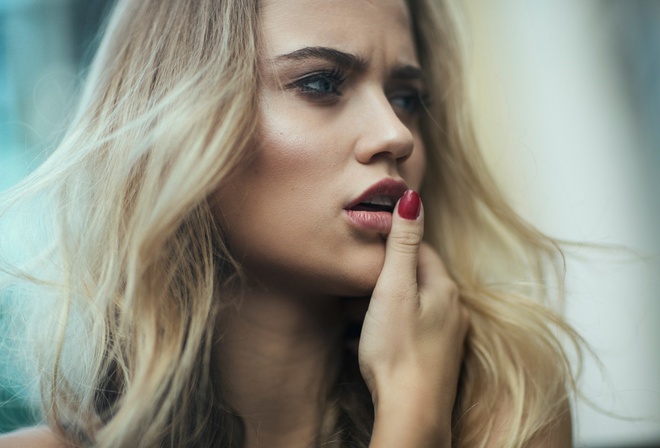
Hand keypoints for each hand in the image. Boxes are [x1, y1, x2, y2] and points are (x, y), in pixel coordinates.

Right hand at [358, 191, 468, 445]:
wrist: (412, 411)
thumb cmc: (397, 349)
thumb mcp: (393, 289)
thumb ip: (402, 244)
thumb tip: (413, 198)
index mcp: (444, 288)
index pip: (421, 250)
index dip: (394, 244)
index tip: (371, 248)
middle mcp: (454, 309)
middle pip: (419, 278)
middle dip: (389, 275)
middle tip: (359, 284)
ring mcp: (450, 336)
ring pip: (417, 304)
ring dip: (391, 303)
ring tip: (360, 313)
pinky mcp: (440, 359)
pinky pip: (417, 328)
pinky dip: (397, 325)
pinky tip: (378, 338)